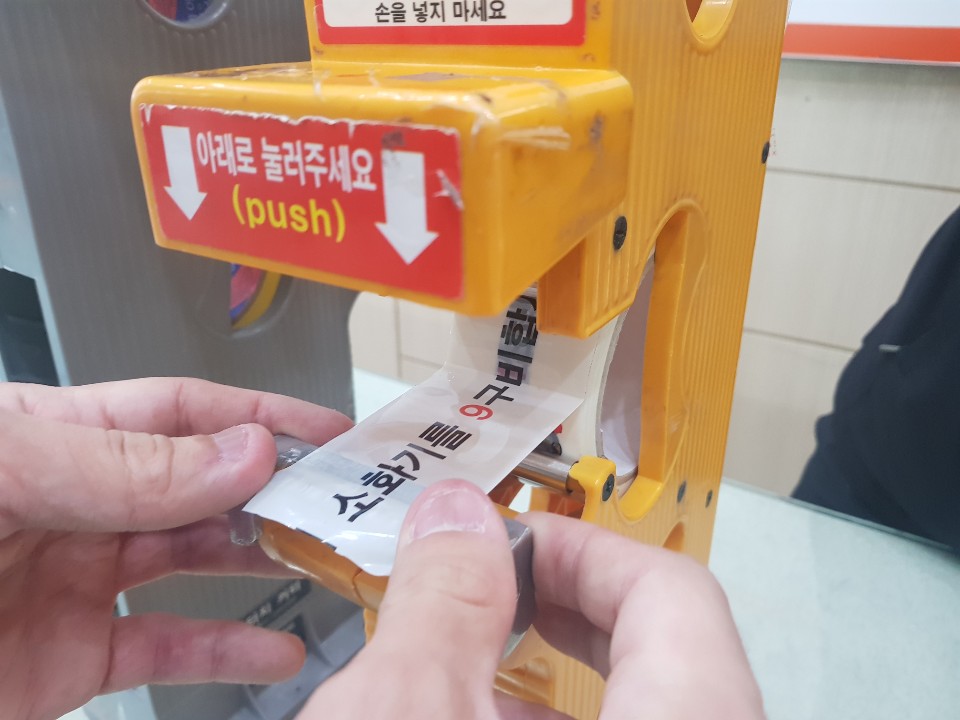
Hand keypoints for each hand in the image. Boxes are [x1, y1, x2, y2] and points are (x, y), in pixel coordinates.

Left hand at [0, 378, 351, 719]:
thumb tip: (241, 454)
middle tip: (337, 504)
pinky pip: (165, 649)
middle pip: (206, 488)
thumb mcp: (8, 473)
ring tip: (323, 560)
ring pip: (198, 562)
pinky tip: (273, 650)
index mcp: (61, 438)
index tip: (326, 432)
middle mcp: (82, 506)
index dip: (261, 417)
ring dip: (265, 561)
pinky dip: (225, 652)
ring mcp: (79, 581)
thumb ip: (122, 464)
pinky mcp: (73, 657)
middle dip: (276, 493)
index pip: (184, 413)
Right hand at [299, 481, 763, 718]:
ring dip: (536, 677)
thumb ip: (441, 598)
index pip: (674, 592)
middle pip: (661, 648)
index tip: (503, 539)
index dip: (580, 545)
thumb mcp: (408, 712)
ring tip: (454, 660)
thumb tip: (455, 514)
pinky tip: (462, 719)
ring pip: (630, 709)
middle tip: (481, 586)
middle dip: (554, 602)